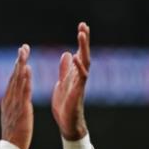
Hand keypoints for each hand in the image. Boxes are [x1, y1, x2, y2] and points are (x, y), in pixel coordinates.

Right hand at [1, 44, 32, 148]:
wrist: (11, 147)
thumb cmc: (14, 134)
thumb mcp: (12, 115)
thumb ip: (13, 104)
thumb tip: (13, 97)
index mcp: (8, 100)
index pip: (13, 80)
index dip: (17, 66)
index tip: (21, 54)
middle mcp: (9, 99)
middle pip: (14, 76)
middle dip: (19, 61)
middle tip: (24, 47)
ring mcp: (14, 103)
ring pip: (18, 80)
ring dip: (21, 65)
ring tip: (25, 53)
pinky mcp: (21, 109)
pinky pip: (23, 91)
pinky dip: (25, 80)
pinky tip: (27, 70)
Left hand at [51, 22, 90, 140]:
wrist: (67, 124)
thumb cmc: (65, 105)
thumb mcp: (62, 83)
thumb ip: (65, 70)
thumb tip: (67, 54)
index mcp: (75, 74)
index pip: (80, 53)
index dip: (82, 41)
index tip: (82, 26)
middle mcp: (80, 77)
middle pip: (85, 54)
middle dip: (84, 40)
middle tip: (84, 25)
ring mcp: (80, 84)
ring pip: (85, 62)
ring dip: (84, 48)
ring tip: (82, 34)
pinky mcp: (78, 92)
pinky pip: (81, 77)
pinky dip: (79, 66)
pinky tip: (76, 56)